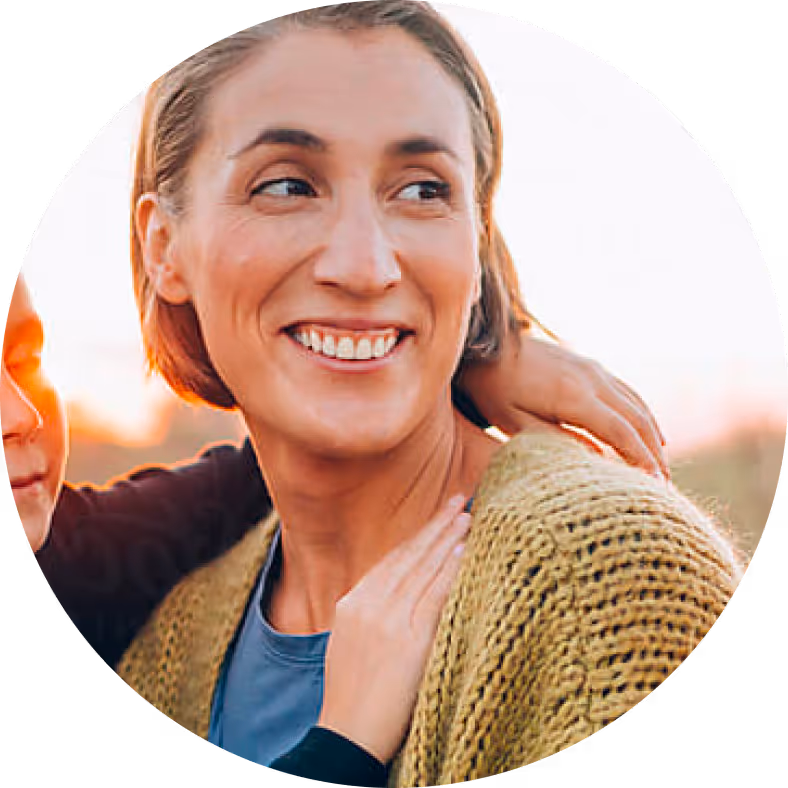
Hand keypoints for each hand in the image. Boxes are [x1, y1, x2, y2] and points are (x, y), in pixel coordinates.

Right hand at [317, 495, 469, 763]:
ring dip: (447, 540)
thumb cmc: (351, 695)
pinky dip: (449, 571)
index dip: (417, 536)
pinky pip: (433, 596)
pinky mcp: (407, 640)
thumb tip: (398, 593)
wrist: (345, 735)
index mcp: (351, 603)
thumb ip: (370, 614)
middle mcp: (367, 604)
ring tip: (467, 518)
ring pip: (423, 569)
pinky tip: (462, 551)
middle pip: (408, 555)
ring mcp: (386, 621)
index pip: (391, 559)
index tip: (436, 517)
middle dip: (435, 525)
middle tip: (459, 500)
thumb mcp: (349, 643)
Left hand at [458, 329, 668, 478]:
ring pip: (636, 404)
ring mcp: (592, 369)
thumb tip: (594, 458)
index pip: (620, 431)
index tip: (657, 486)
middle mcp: (590, 378)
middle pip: (637, 419)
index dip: (642, 459)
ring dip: (653, 435)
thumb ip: (553, 440)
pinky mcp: (589, 365)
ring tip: (661, 468)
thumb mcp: (514, 422)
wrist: (484, 347)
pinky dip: (643, 415)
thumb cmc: (493, 391)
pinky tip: (650, 434)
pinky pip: (626, 392)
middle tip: (665, 487)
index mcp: (572, 395)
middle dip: (655, 453)